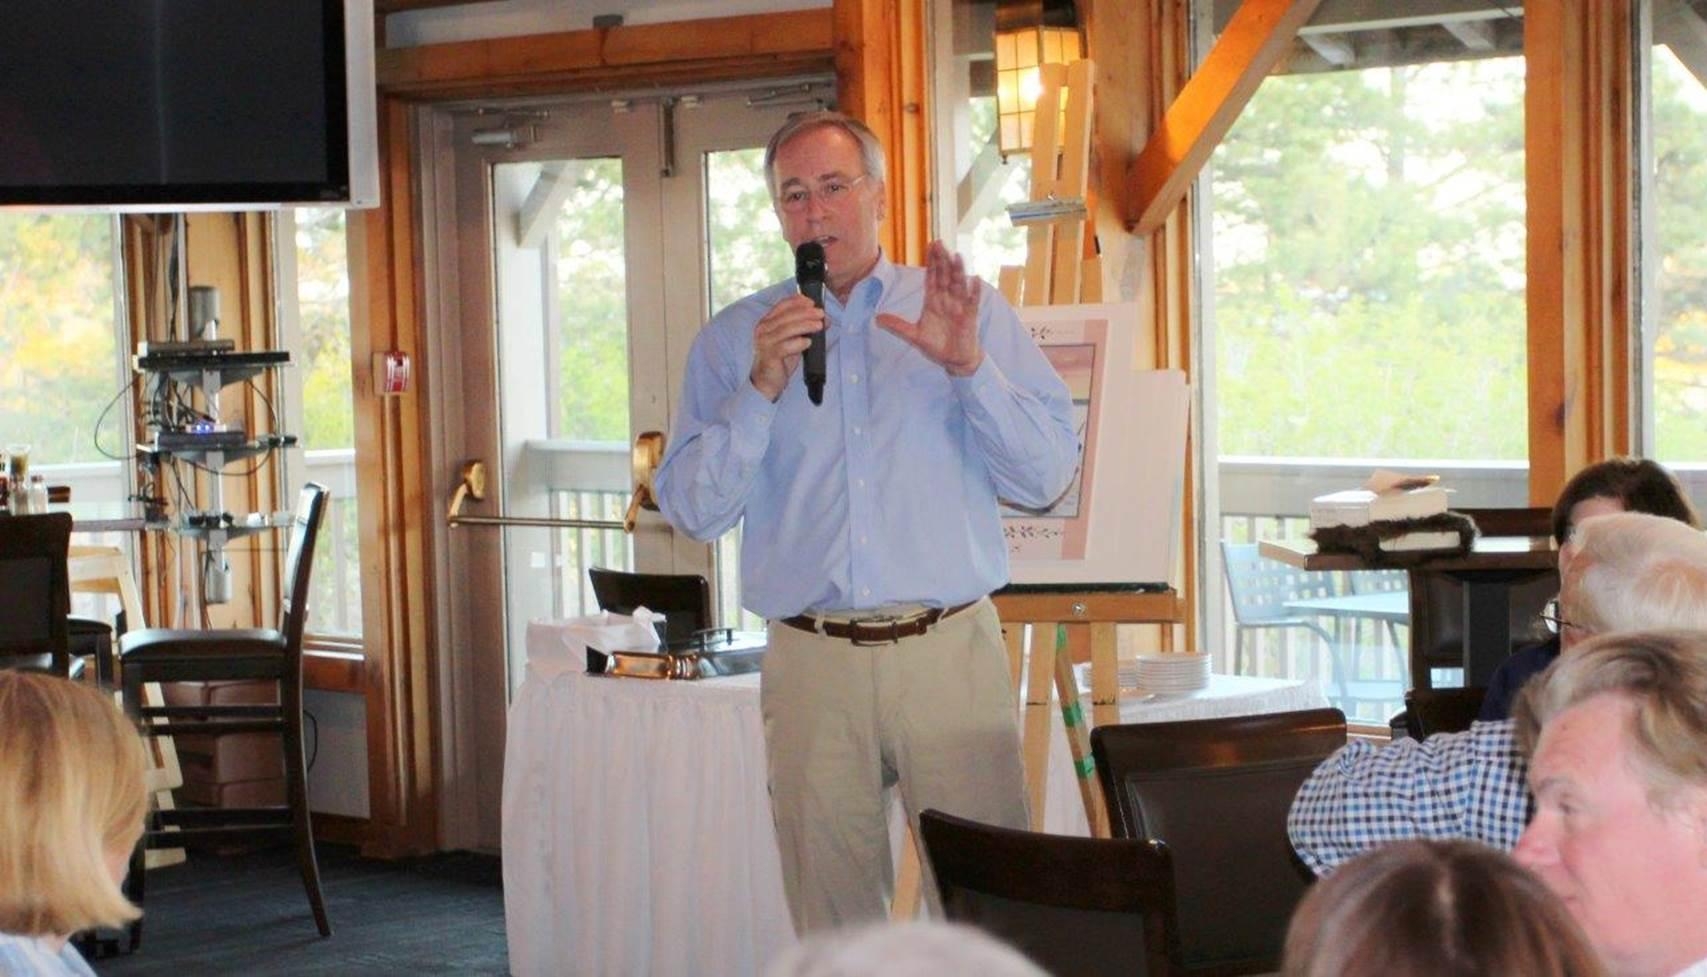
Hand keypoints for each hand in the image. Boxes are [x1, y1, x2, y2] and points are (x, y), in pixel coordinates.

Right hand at [749, 294, 825, 401]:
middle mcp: (763, 330)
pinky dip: (798, 343)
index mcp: (767, 322)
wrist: (766, 382)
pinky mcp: (769, 356)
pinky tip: (808, 343)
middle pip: (786, 315)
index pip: (782, 305)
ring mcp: (765, 343)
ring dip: (805, 325)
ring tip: (819, 326)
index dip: (797, 301)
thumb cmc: (779, 360)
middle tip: (821, 314)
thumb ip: (803, 329)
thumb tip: (823, 319)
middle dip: (806, 313)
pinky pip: (785, 347)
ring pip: (786, 329)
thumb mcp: (792, 340)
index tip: (812, 302)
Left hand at [876, 240, 983, 375]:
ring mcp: (959, 306)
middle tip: (940, 243)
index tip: (930, 246)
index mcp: (933, 301)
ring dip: (958, 270)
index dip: (931, 262)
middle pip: (944, 276)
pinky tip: (975, 279)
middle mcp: (947, 299)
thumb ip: (898, 326)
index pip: (932, 277)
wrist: (954, 360)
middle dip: (942, 260)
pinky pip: (973, 301)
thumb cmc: (937, 345)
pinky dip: (974, 291)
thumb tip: (877, 318)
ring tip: (957, 256)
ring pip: (959, 284)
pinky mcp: (970, 316)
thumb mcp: (914, 335)